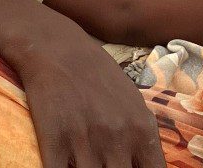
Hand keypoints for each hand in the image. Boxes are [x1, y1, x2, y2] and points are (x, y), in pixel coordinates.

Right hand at [3, 23, 163, 167]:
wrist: (57, 47)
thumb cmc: (98, 74)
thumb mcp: (133, 102)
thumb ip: (142, 138)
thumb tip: (148, 167)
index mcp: (142, 130)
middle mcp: (118, 139)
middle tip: (107, 167)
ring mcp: (86, 142)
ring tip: (87, 166)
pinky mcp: (54, 141)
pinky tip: (63, 166)